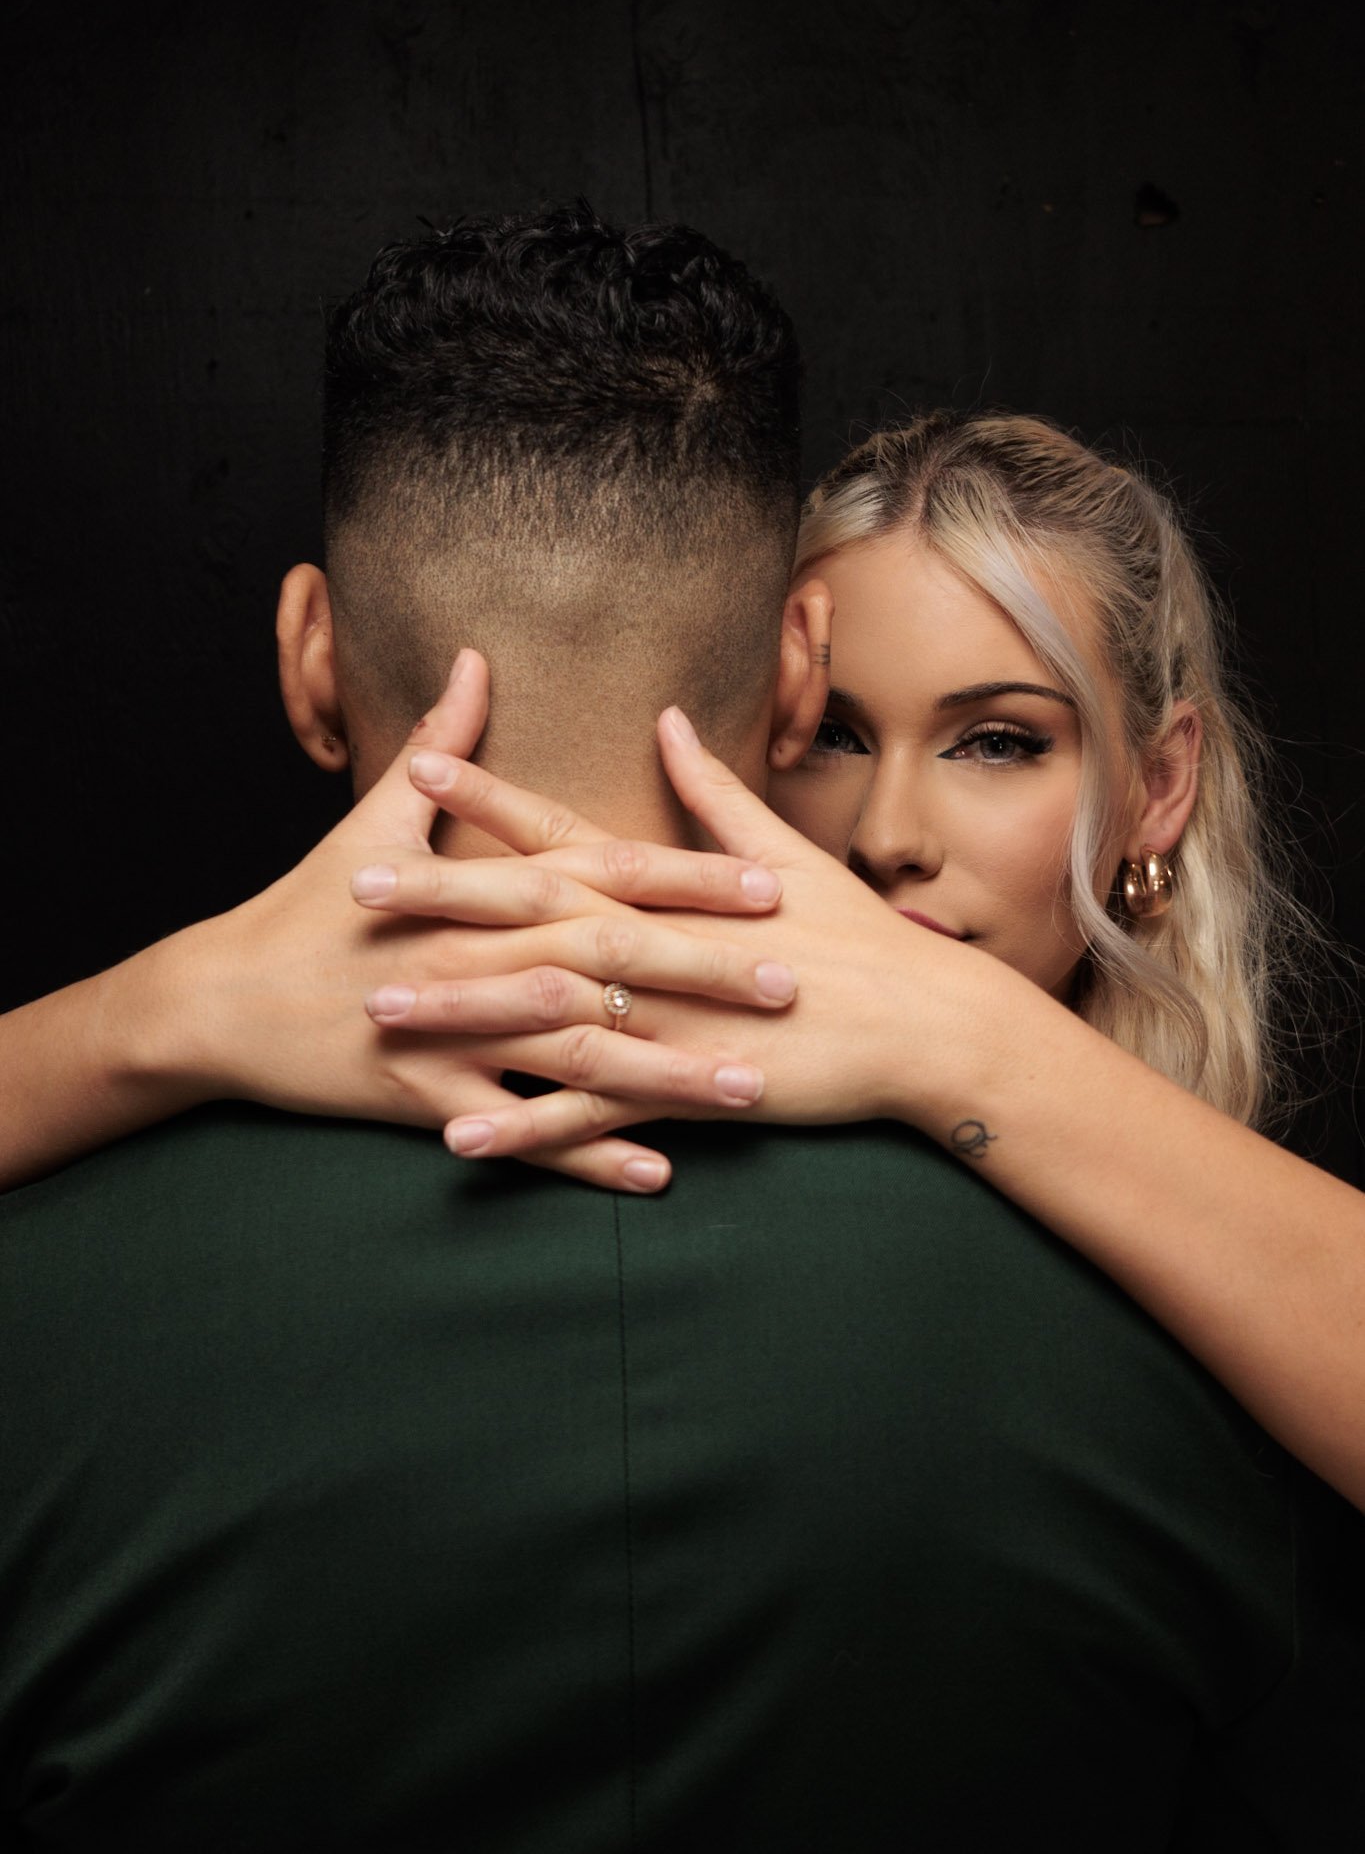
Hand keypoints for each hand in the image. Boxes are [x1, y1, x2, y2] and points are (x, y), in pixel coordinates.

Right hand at [154, 659, 792, 1191]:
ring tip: (751, 1090)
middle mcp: (475, 958)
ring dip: (668, 1075)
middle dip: (703, 973)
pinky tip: (657, 1175)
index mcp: (476, 891)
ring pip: (578, 1057)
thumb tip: (475, 658)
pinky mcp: (427, 1102)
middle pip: (607, 962)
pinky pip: (521, 1135)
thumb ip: (439, 743)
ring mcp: (452, 1034)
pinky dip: (586, 1156)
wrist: (217, 1002)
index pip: (601, 876)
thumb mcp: (372, 821)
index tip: (768, 885)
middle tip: (790, 985)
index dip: (687, 880)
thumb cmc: (307, 908)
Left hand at [362, 706, 1011, 1162]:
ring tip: (377, 1009)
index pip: (564, 831)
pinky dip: (524, 1126)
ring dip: (459, 1010)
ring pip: (544, 1010)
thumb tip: (671, 719)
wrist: (924, 1025)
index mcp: (670, 886)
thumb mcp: (781, 854)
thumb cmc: (856, 938)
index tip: (417, 767)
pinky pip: (588, 1112)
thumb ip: (712, 791)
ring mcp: (669, 1016)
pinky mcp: (686, 1088)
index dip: (488, 801)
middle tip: (354, 884)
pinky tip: (456, 1135)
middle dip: (440, 898)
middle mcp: (658, 942)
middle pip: (531, 913)